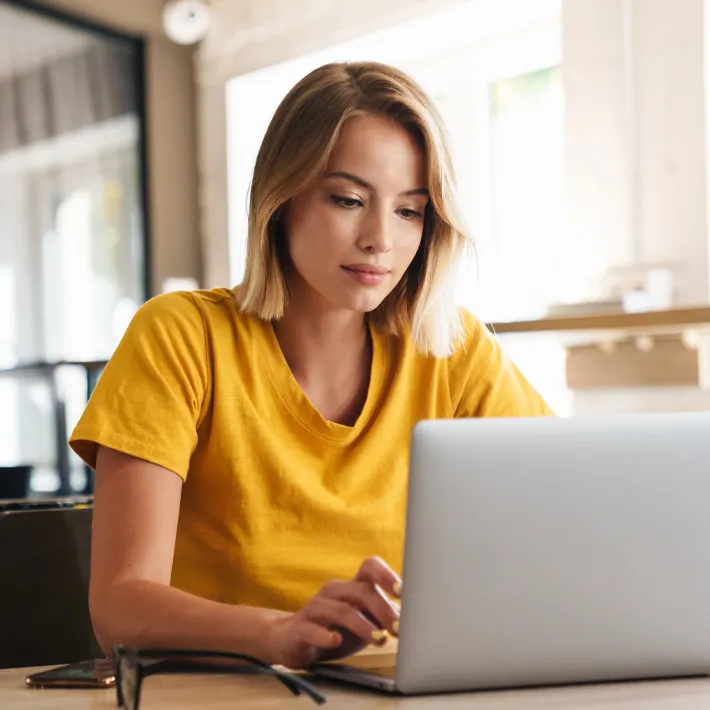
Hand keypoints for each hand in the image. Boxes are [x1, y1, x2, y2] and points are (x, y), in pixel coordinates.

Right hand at [267, 557, 401, 668]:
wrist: (291, 639)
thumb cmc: (335, 629)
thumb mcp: (363, 623)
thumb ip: (384, 618)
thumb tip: (416, 620)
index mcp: (351, 586)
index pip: (370, 567)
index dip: (387, 575)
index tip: (402, 592)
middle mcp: (334, 591)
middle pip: (361, 591)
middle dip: (383, 609)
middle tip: (398, 629)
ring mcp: (315, 607)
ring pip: (341, 610)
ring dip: (363, 625)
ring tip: (380, 641)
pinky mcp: (300, 628)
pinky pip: (312, 629)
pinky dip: (326, 635)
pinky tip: (336, 641)